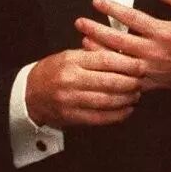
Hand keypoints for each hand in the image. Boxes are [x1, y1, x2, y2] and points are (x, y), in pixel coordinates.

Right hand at [25, 48, 143, 127]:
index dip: (128, 64)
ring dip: (126, 99)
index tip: (141, 66)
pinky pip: (100, 118)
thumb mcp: (69, 55)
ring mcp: (71, 100)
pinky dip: (117, 115)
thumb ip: (94, 54)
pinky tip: (127, 110)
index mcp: (72, 61)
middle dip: (131, 82)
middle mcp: (71, 80)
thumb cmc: (53, 71)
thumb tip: (124, 53)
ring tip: (135, 95)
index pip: (106, 60)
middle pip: (110, 81)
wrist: (29, 94)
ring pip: (107, 101)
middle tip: (141, 81)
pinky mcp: (72, 117)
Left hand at [76, 0, 170, 91]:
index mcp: (164, 32)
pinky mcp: (156, 83)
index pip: (131, 17)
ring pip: (120, 62)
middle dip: (96, 30)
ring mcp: (154, 69)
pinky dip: (115, 75)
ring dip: (100, 52)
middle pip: (118, 40)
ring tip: (84, 43)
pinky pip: (130, 81)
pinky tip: (104, 70)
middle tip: (81, 22)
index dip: (112, 9)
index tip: (97, 2)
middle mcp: (155, 51)